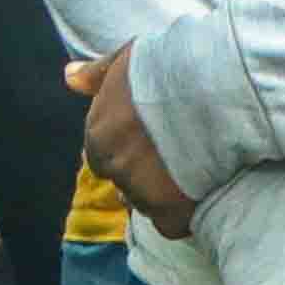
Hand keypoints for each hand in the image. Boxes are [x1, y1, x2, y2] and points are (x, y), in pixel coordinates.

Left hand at [64, 48, 195, 234]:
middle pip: (126, 180)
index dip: (129, 148)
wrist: (215, 88)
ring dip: (166, 192)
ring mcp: (141, 195)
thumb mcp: (128, 60)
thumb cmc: (171, 65)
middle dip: (146, 171)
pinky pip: (172, 224)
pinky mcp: (171, 214)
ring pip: (149, 203)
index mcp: (97, 136)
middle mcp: (114, 169)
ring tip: (197, 168)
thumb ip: (97, 74)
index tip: (153, 138)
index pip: (102, 155)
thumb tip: (68, 76)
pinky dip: (185, 214)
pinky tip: (203, 192)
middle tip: (179, 153)